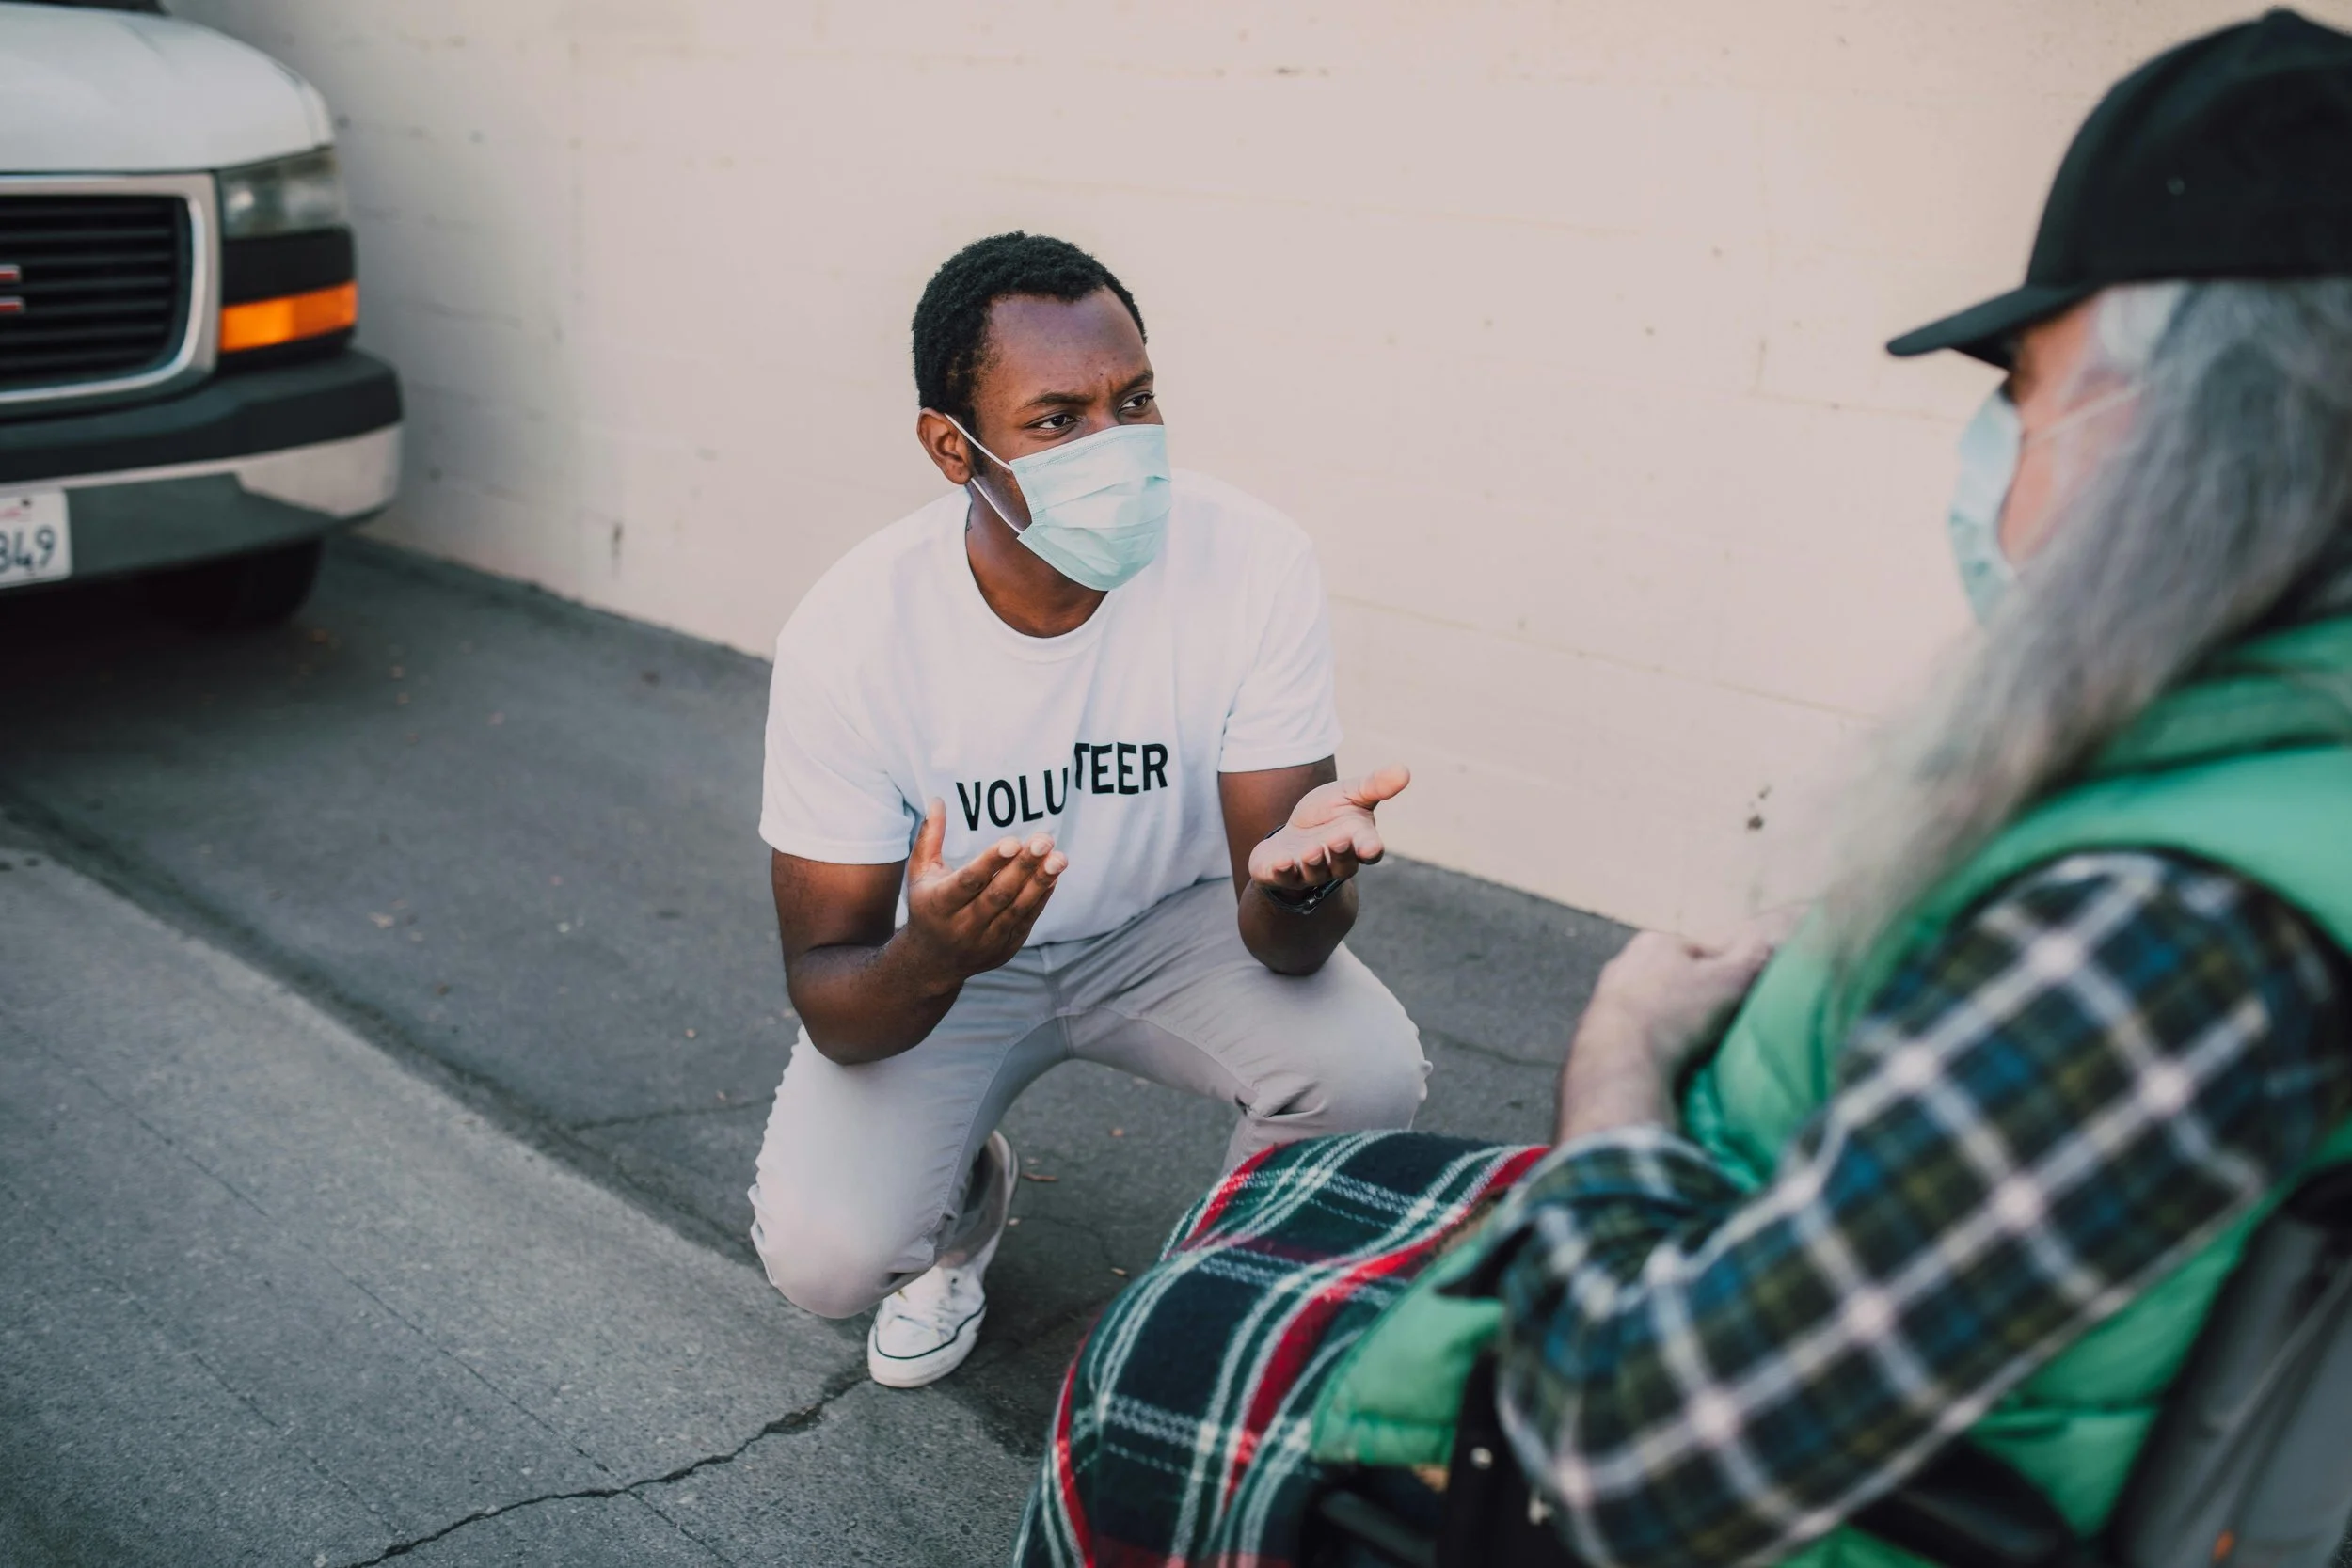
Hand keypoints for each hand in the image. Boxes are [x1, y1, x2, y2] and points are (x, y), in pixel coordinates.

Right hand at [901, 798, 1065, 984]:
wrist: (933, 962)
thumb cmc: (926, 906)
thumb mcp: (919, 873)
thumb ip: (929, 837)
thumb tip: (938, 800)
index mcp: (939, 904)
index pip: (968, 882)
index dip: (990, 863)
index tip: (1013, 842)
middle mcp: (962, 925)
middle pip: (998, 895)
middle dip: (1024, 867)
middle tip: (1044, 840)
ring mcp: (985, 940)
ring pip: (1016, 909)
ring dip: (1040, 882)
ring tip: (1058, 858)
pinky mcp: (1004, 948)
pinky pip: (1026, 920)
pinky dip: (1041, 898)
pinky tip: (1053, 876)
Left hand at [1247, 765, 1410, 901]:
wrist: (1295, 833)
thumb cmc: (1328, 813)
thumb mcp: (1351, 793)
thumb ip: (1375, 785)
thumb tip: (1405, 770)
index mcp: (1357, 840)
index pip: (1369, 849)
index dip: (1370, 849)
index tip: (1371, 848)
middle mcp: (1337, 861)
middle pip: (1344, 863)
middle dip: (1340, 853)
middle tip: (1337, 840)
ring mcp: (1311, 870)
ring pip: (1316, 872)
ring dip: (1314, 863)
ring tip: (1311, 851)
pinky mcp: (1284, 874)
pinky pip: (1284, 878)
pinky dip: (1282, 872)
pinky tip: (1279, 863)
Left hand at [1556, 925, 1778, 1141]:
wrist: (1620, 1063)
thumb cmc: (1678, 1015)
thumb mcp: (1731, 981)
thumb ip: (1753, 957)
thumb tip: (1767, 941)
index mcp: (1656, 942)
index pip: (1702, 953)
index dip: (1726, 976)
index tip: (1736, 1000)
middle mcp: (1623, 963)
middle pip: (1672, 978)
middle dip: (1691, 998)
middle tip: (1712, 1027)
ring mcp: (1604, 999)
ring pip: (1649, 1007)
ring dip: (1668, 1023)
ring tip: (1687, 1048)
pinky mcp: (1594, 1034)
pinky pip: (1632, 1035)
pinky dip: (1647, 1045)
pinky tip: (1661, 1061)